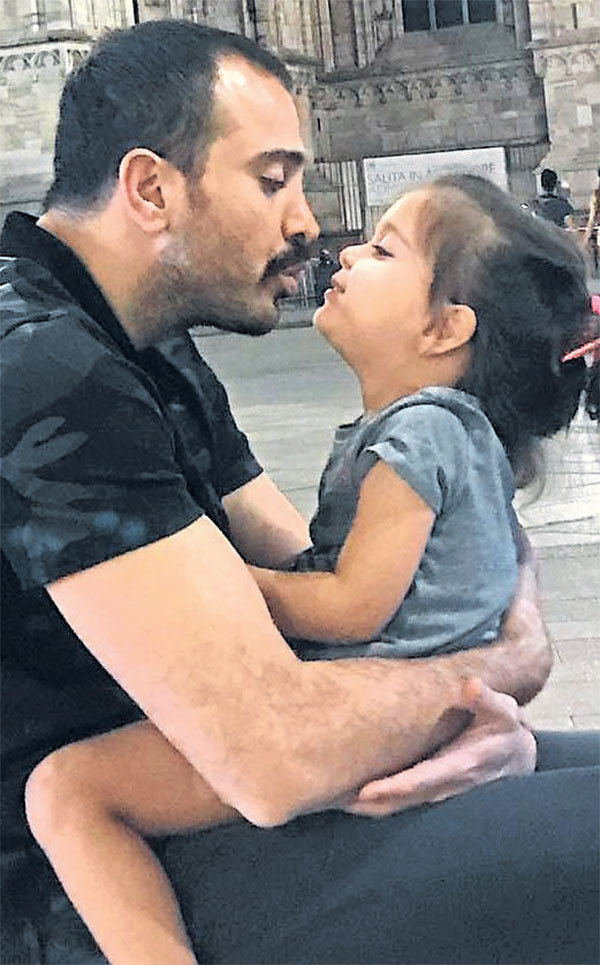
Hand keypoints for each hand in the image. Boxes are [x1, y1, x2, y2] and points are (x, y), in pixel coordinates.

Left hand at [341, 678, 535, 816]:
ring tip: (336, 800)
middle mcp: (448, 785)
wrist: (517, 756)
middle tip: (335, 800)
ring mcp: (440, 792)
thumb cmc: (503, 727)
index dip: (394, 788)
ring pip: (402, 805)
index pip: (422, 780)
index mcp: (462, 766)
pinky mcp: (434, 790)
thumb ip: (487, 699)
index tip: (366, 791)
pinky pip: (404, 801)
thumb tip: (471, 686)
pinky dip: (382, 802)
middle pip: (404, 800)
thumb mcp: (502, 711)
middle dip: (371, 803)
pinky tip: (355, 798)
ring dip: (372, 807)